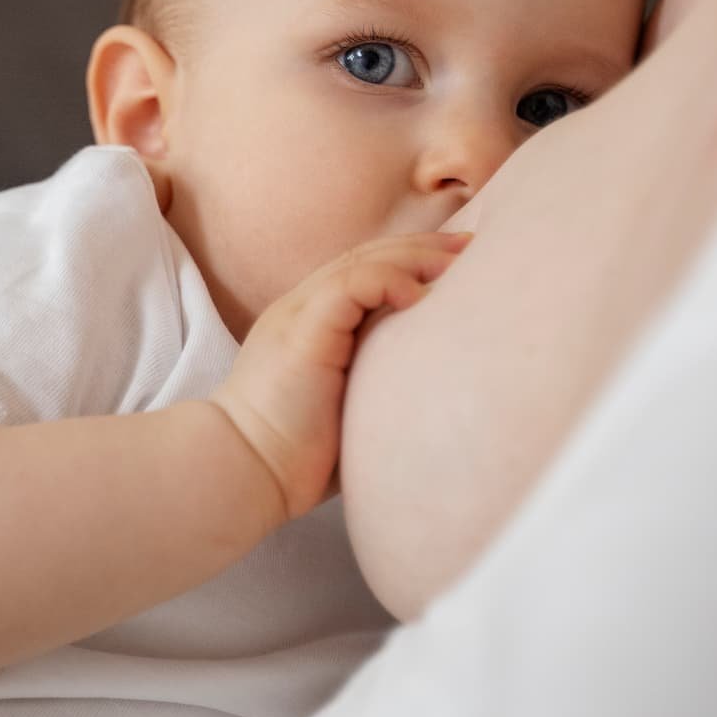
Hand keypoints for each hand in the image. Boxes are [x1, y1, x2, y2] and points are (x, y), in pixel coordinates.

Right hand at [209, 231, 471, 521]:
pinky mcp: (303, 328)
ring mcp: (300, 312)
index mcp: (312, 322)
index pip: (364, 271)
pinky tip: (419, 296)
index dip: (411, 261)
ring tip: (458, 263)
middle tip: (472, 247)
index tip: (459, 266)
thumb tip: (430, 388)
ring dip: (415, 257)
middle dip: (423, 247)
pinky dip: (388, 280)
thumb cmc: (294, 456)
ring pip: (362, 260)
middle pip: (368, 254)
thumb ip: (374, 382)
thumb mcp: (345, 406)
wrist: (243, 470)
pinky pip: (351, 283)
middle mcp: (303, 307)